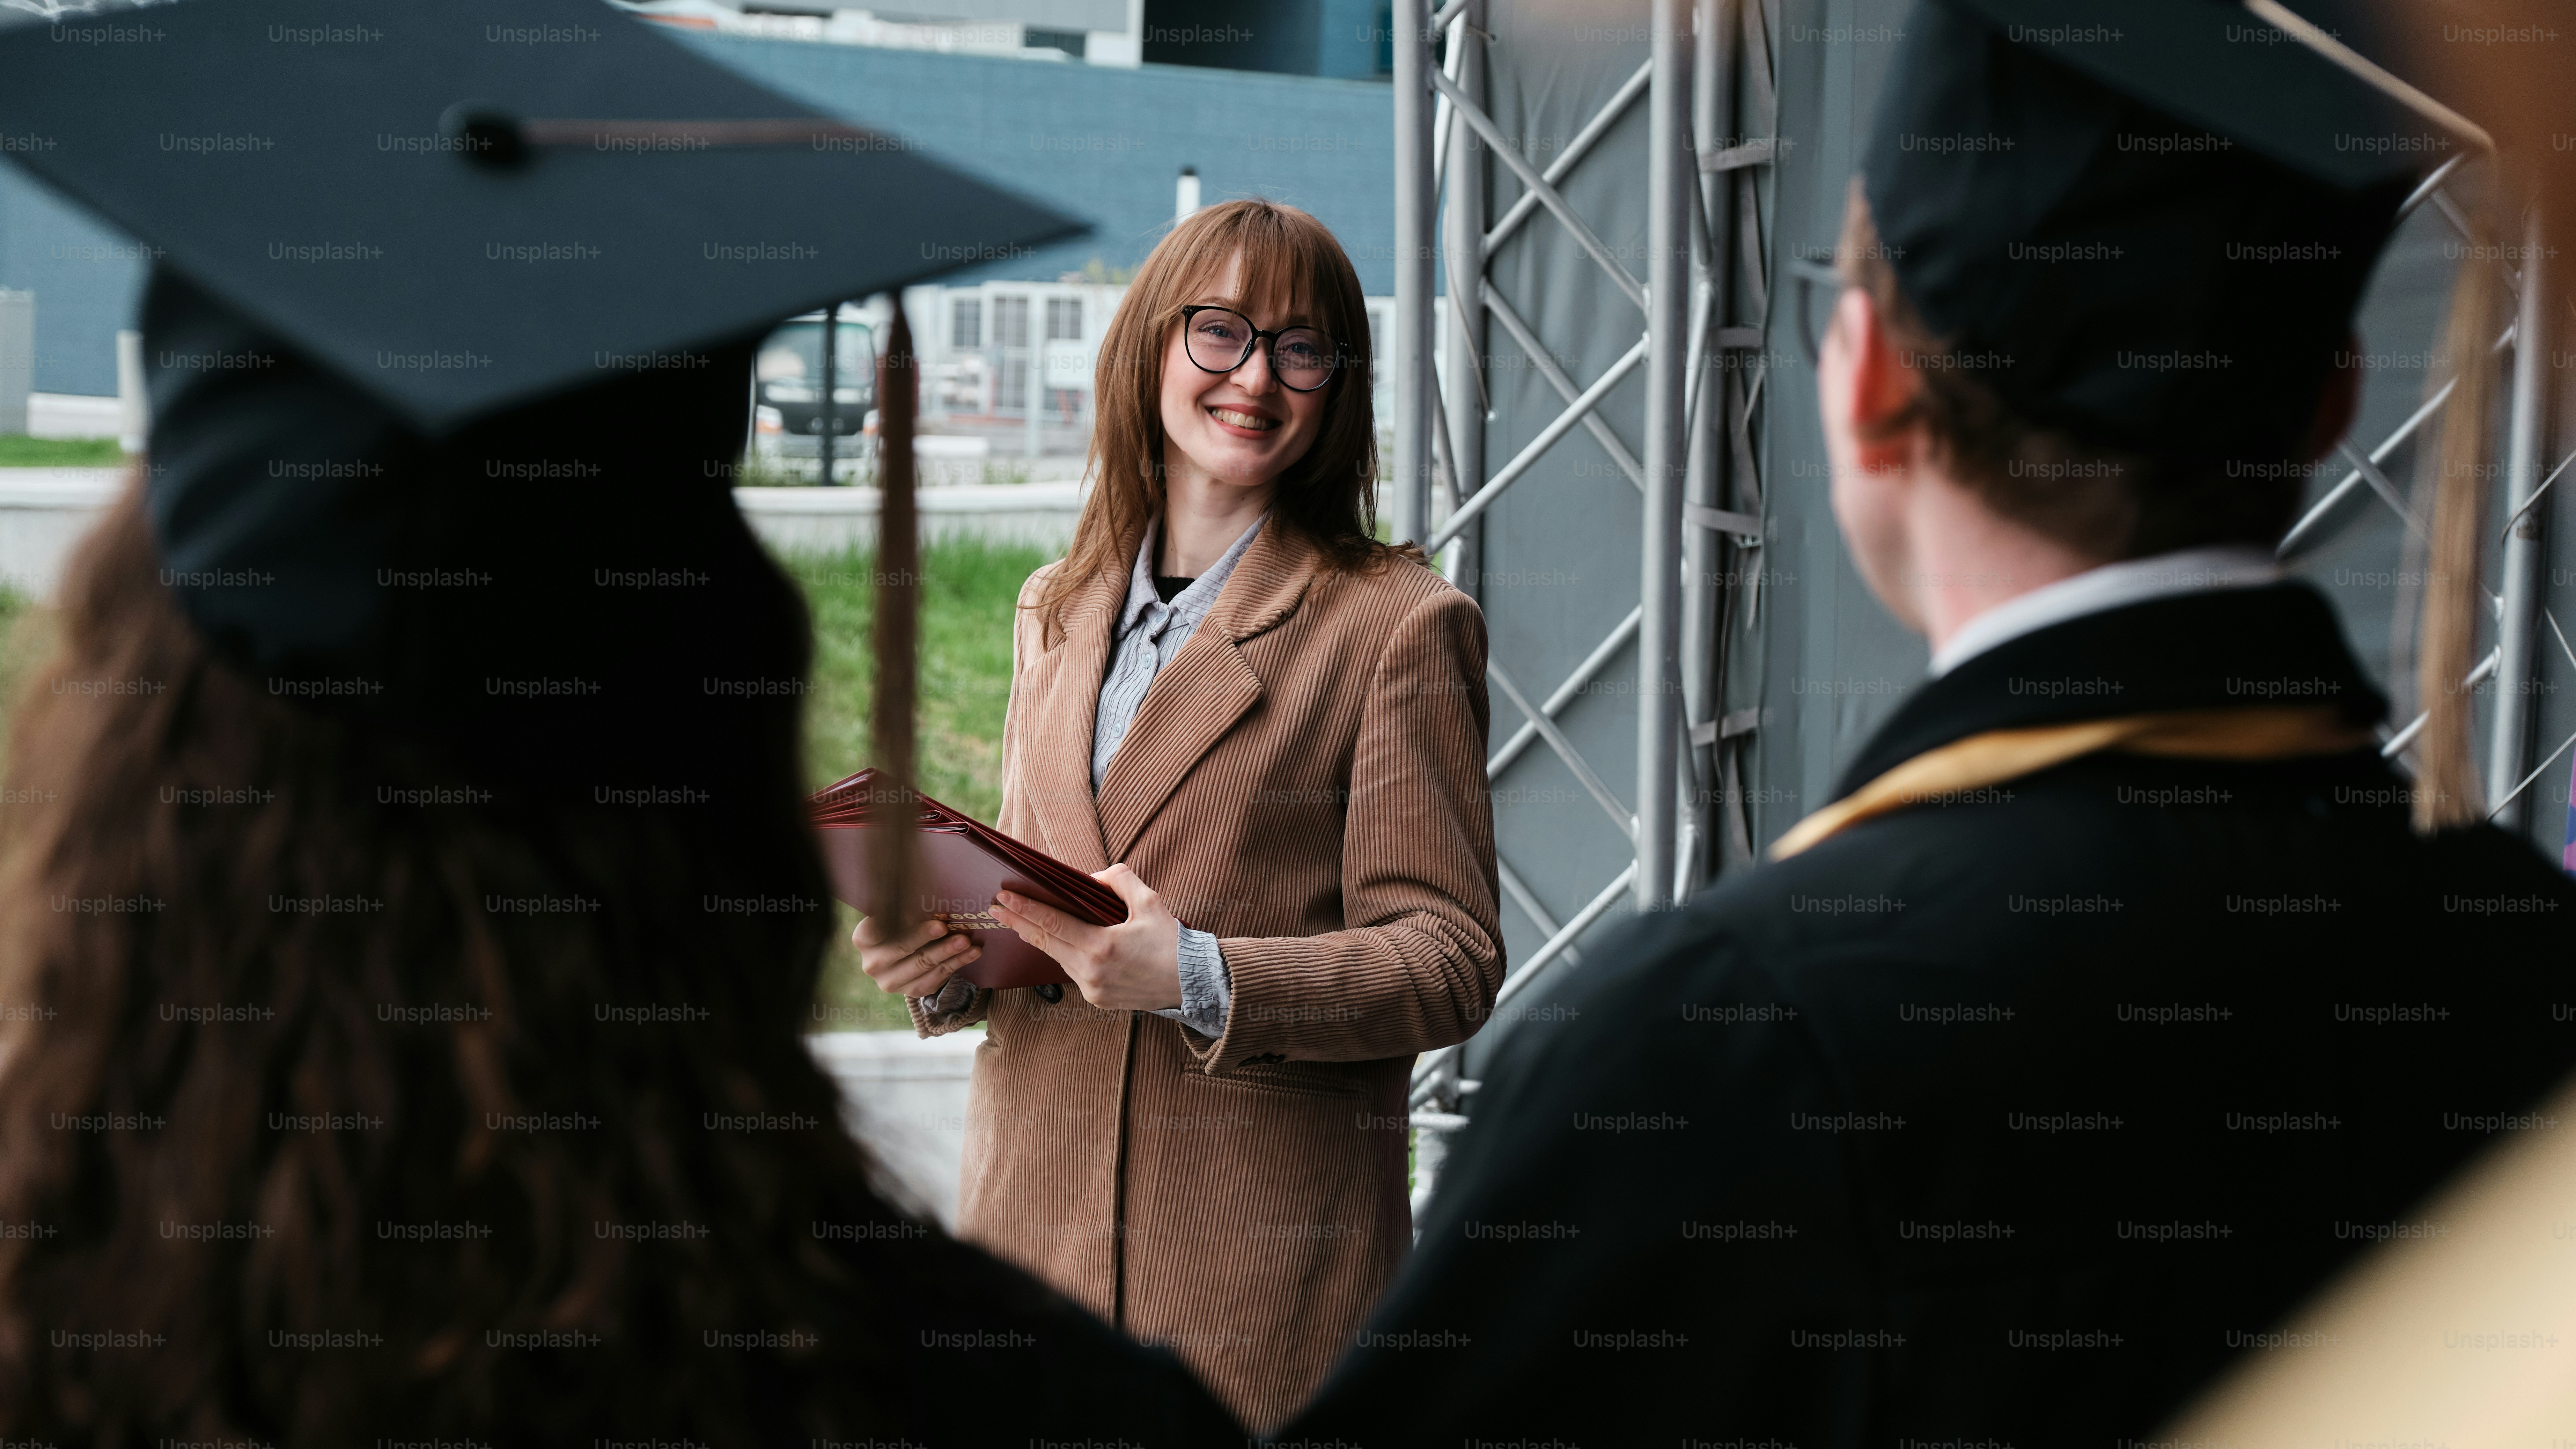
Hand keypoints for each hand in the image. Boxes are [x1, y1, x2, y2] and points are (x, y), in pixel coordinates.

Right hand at [854, 914, 980, 998]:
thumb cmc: (902, 925)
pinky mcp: (911, 991)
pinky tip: (972, 952)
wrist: (904, 954)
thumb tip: (930, 897)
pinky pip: (937, 977)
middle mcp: (872, 964)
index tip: (912, 911)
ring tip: (966, 940)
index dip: (897, 920)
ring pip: (923, 964)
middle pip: (902, 947)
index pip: (877, 928)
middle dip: (926, 936)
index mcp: (863, 939)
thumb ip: (907, 908)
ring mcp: (890, 981)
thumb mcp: (898, 914)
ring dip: (947, 951)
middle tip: (946, 926)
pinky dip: (956, 963)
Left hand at [989, 864, 1180, 1011]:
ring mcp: (1093, 989)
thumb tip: (1092, 878)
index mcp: (1102, 947)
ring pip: (1057, 958)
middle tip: (996, 907)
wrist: (1193, 984)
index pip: (1053, 924)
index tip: (1004, 897)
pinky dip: (1062, 954)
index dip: (1026, 909)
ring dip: (1039, 939)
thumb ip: (1119, 881)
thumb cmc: (1172, 942)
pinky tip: (1055, 942)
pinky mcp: (1098, 999)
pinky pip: (1072, 972)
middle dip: (1019, 923)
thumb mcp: (1149, 902)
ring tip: (1021, 922)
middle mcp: (1092, 972)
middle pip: (1046, 943)